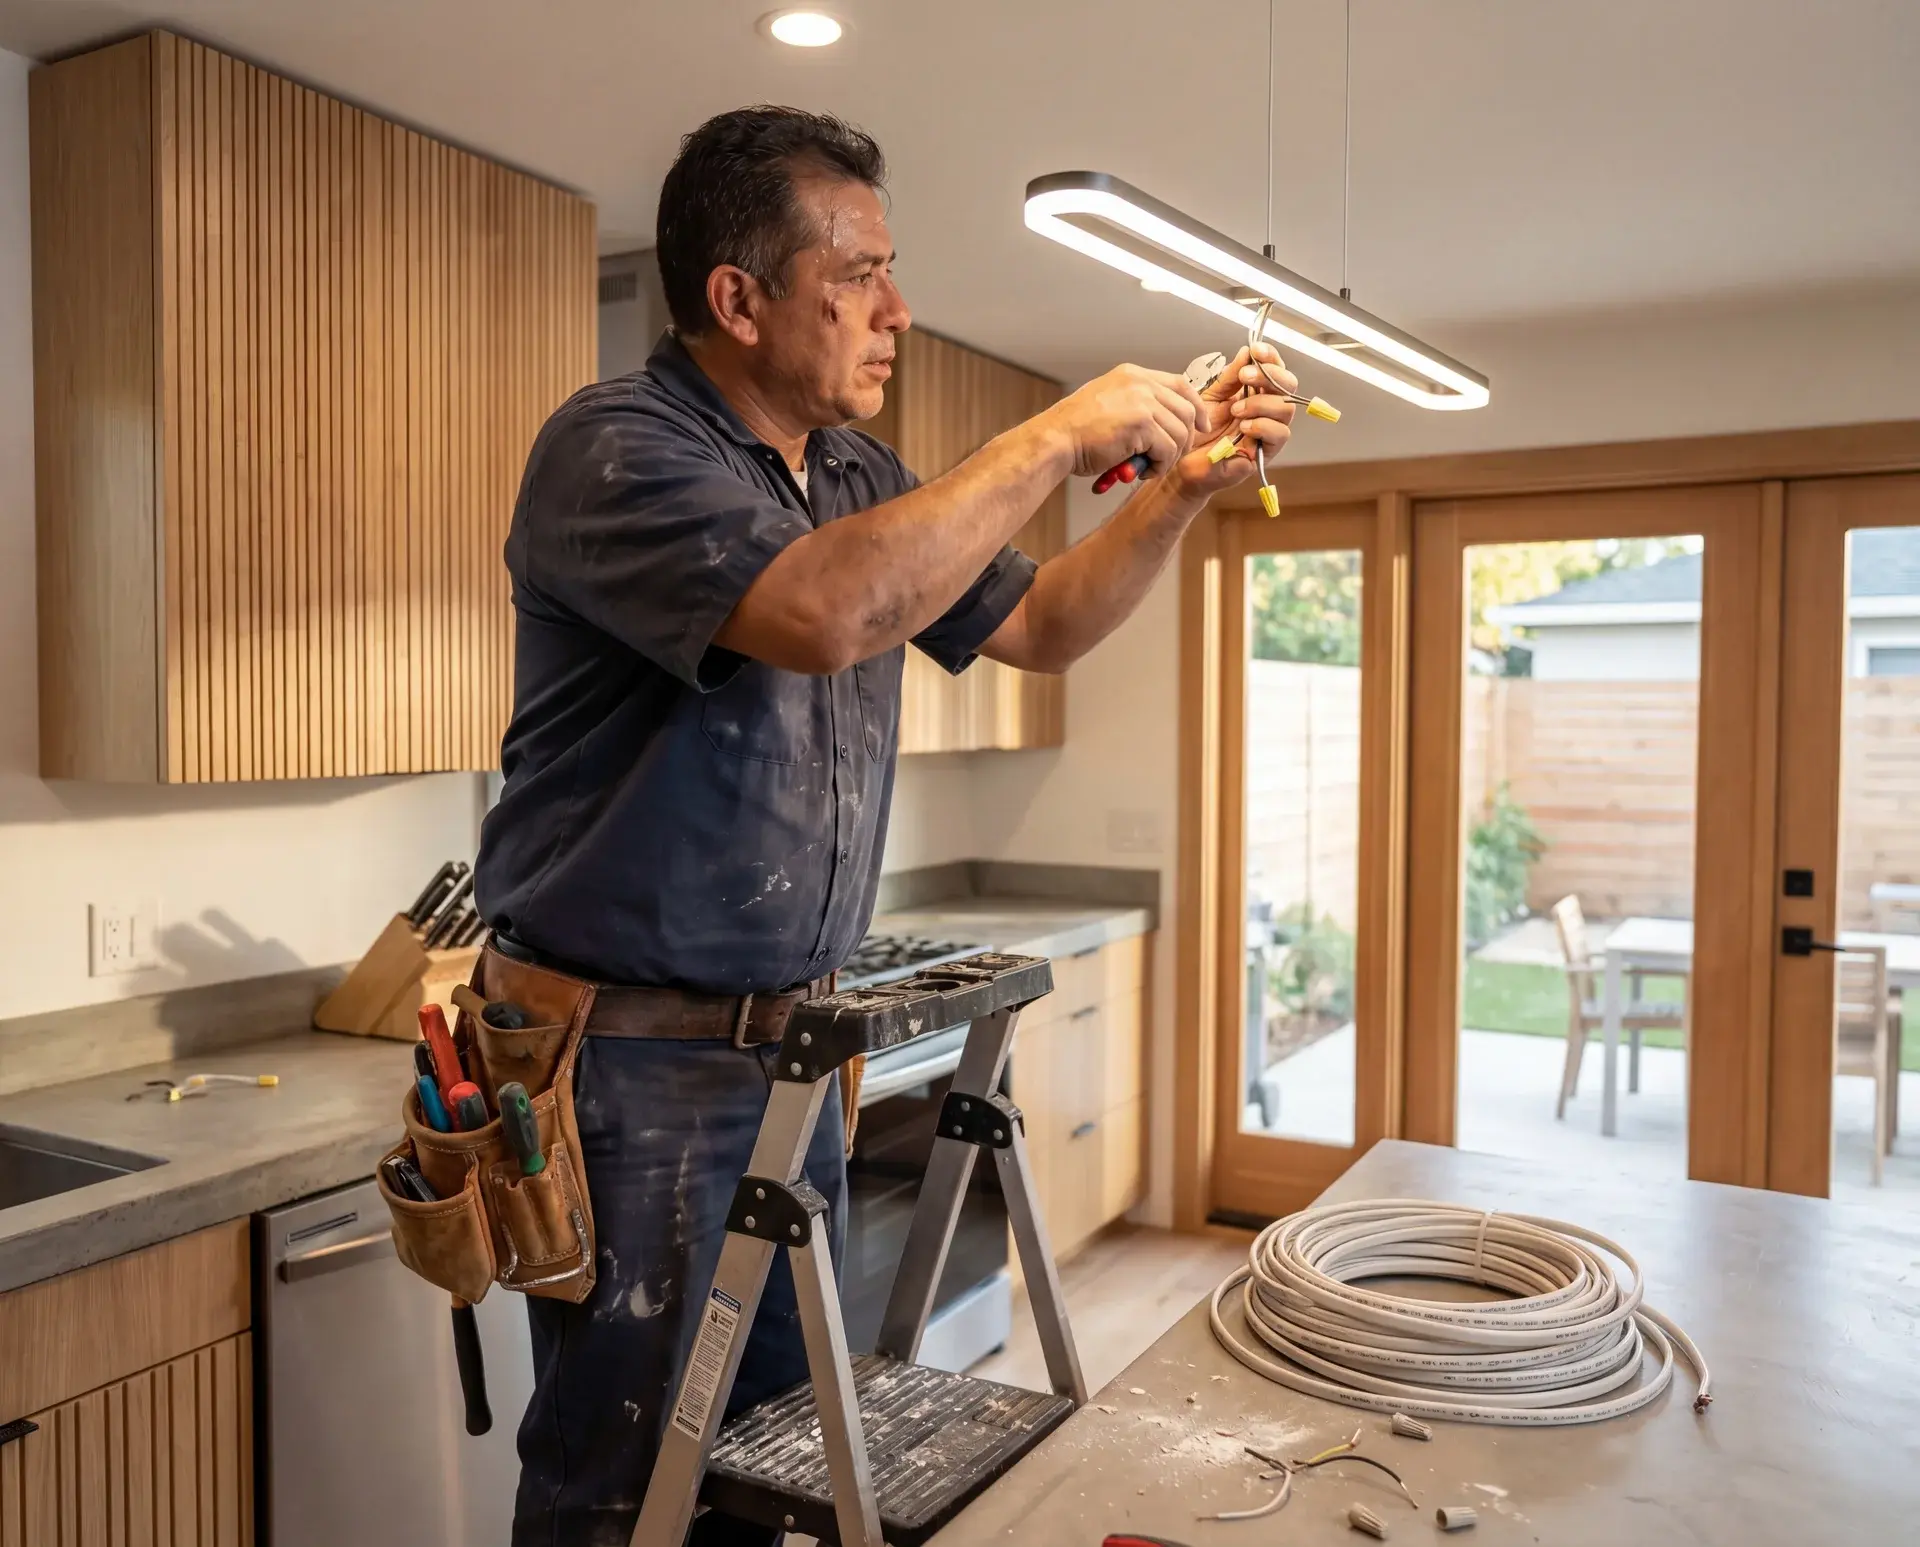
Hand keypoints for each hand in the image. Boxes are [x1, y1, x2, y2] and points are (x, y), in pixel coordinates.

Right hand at [1042, 364, 1204, 478]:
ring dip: (1169, 457)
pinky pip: (1168, 450)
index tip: (1200, 426)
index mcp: (1133, 375)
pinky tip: (1141, 471)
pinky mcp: (1143, 424)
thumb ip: (1136, 403)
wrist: (1056, 440)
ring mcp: (1143, 402)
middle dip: (1185, 439)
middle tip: (1168, 458)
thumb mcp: (1109, 403)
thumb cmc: (1076, 431)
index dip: (1196, 407)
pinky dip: (1159, 466)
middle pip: (1187, 410)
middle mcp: (1141, 383)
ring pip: (1180, 433)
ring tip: (1148, 467)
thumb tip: (1164, 419)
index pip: (1180, 385)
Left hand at [1167, 343, 1296, 501]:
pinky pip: (1280, 434)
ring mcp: (1269, 432)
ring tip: (1236, 409)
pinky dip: (1262, 425)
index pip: (1275, 370)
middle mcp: (1267, 410)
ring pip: (1286, 409)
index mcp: (1256, 393)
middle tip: (1244, 376)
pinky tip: (1243, 426)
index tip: (1256, 350)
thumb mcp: (1211, 395)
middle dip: (1269, 376)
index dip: (1270, 357)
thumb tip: (1247, 352)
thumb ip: (1229, 376)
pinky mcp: (1266, 453)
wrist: (1183, 459)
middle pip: (1288, 386)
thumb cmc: (1198, 430)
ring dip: (1261, 403)